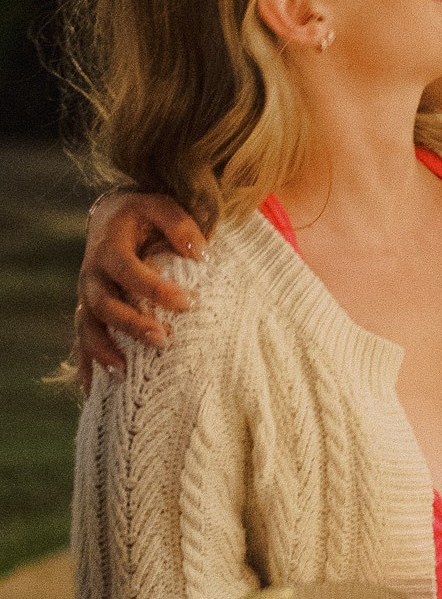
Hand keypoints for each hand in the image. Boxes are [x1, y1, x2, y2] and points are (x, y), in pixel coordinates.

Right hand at [75, 192, 204, 387]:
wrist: (110, 219)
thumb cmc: (142, 216)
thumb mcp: (160, 207)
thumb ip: (180, 225)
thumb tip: (201, 254)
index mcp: (110, 249)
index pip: (128, 271)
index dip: (154, 289)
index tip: (187, 303)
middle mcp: (92, 276)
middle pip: (105, 305)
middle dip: (131, 325)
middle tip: (163, 339)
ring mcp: (87, 298)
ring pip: (88, 329)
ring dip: (104, 352)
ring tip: (124, 374)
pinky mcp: (88, 314)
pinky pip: (82, 342)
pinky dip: (87, 366)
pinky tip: (93, 392)